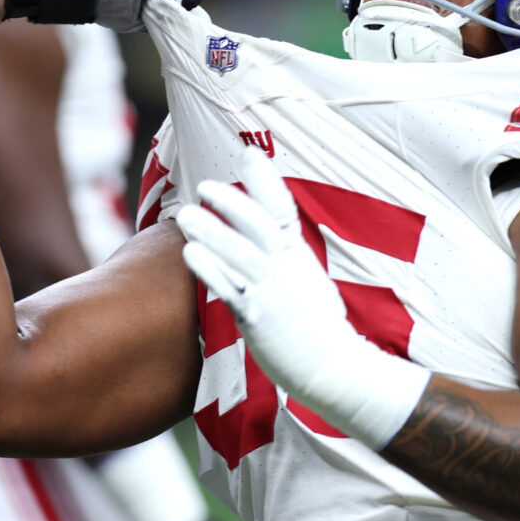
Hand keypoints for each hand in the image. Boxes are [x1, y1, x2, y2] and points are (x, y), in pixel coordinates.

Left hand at [176, 148, 429, 449]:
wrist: (333, 366)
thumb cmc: (317, 324)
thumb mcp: (306, 278)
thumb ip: (283, 252)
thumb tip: (266, 230)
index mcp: (297, 254)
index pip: (281, 209)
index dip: (264, 181)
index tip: (247, 154)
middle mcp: (286, 267)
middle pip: (258, 226)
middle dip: (231, 203)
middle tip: (204, 186)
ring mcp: (272, 291)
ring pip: (239, 253)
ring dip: (211, 231)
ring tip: (186, 215)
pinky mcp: (257, 318)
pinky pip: (230, 289)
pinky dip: (210, 269)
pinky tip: (190, 253)